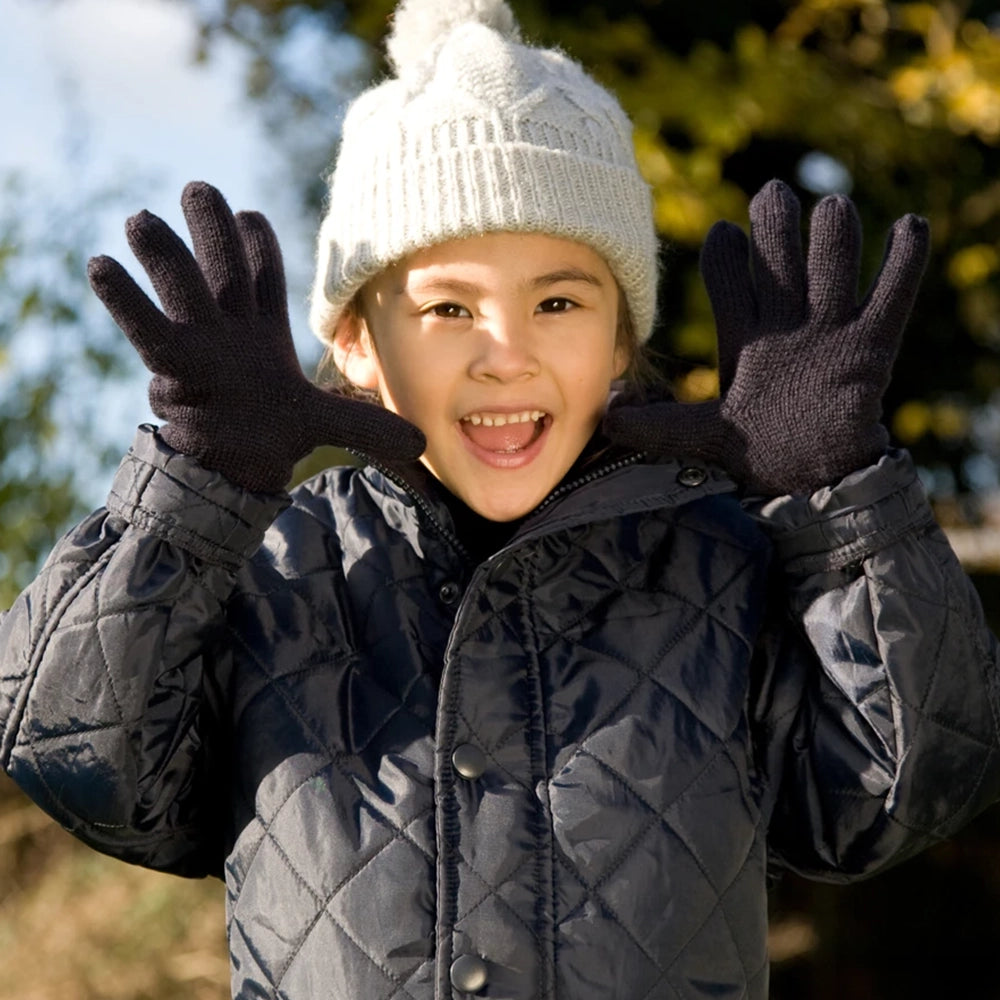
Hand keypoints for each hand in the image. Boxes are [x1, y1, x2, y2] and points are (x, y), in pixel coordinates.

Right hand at [88, 182, 424, 493]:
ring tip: (140, 219)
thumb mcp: (324, 424)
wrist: (233, 463)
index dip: (260, 249)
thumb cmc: (272, 430)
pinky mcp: (171, 367)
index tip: (252, 218)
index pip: (265, 277)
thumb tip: (422, 442)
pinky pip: (145, 327)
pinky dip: (125, 300)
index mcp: (267, 328)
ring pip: (181, 288)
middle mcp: (230, 326)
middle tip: (197, 188)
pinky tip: (100, 264)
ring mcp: (199, 342)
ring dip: (163, 254)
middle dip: (210, 230)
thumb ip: (368, 425)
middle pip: (221, 267)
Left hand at [604, 179, 929, 495]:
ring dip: (834, 232)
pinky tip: (906, 226)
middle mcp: (786, 322)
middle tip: (772, 197)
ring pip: (834, 259)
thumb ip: (656, 425)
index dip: (725, 255)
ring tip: (831, 212)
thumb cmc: (754, 455)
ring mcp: (831, 328)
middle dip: (777, 222)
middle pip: (781, 254)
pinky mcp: (873, 345)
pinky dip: (904, 258)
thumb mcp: (699, 435)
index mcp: (743, 335)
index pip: (730, 278)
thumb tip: (606, 418)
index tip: (723, 237)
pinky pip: (893, 294)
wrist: (810, 482)